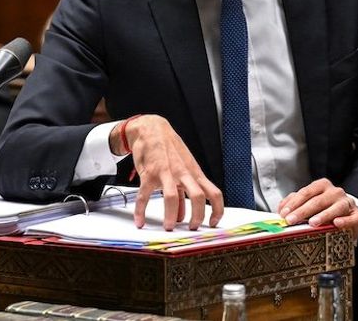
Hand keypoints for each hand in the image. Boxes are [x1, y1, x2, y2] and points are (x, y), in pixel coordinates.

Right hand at [117, 115, 222, 230]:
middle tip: (190, 229)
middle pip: (198, 196)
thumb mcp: (183, 168)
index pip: (214, 193)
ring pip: (173, 197)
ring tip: (168, 227)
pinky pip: (145, 195)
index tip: (213, 223)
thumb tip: (184, 215)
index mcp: (194, 173)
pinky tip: (139, 220)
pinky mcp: (149, 173)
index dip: (217, 210)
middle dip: (197, 216)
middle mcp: (183, 173)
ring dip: (171, 215)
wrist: (152, 128)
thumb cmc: (169, 148)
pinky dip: (141, 211)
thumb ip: (184, 191)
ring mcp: (166, 173)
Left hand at [278, 178, 357, 232]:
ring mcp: (347, 203)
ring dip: (323, 215)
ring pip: (335, 208)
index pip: (306, 192)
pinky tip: (336, 224)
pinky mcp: (357, 215)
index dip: (293, 203)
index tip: (284, 214)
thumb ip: (295, 203)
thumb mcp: (310, 202)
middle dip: (303, 211)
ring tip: (312, 223)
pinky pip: (352, 218)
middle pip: (317, 201)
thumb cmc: (326, 208)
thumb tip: (281, 209)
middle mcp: (335, 192)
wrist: (350, 214)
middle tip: (291, 221)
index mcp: (321, 186)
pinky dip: (344, 221)